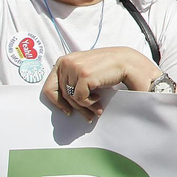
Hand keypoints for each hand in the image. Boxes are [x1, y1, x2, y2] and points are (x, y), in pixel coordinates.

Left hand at [42, 46, 157, 121]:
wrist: (127, 62)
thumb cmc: (108, 67)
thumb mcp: (84, 70)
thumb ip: (72, 79)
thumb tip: (63, 102)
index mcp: (64, 61)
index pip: (49, 87)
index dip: (57, 102)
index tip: (67, 110)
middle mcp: (66, 63)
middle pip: (62, 95)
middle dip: (76, 108)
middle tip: (87, 115)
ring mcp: (74, 68)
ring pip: (72, 98)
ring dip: (85, 107)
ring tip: (96, 110)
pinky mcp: (84, 75)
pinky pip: (80, 98)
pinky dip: (90, 103)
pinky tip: (99, 98)